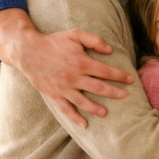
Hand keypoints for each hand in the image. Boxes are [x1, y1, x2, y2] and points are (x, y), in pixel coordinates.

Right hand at [0, 8, 133, 125]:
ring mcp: (64, 88)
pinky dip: (75, 118)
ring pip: (84, 102)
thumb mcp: (75, 34)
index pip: (106, 71)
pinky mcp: (54, 95)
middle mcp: (74, 77)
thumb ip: (94, 40)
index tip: (130, 80)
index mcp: (82, 62)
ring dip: (96, 108)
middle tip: (126, 96)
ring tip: (106, 112)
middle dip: (114, 92)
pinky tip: (84, 124)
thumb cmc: (54, 41)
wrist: (28, 51)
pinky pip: (66, 109)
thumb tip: (110, 50)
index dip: (120, 76)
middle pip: (99, 88)